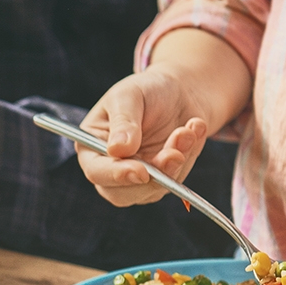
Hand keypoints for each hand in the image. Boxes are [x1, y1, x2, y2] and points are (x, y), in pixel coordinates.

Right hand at [74, 66, 210, 206]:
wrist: (180, 92)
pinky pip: (176, 181)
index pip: (96, 171)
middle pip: (121, 194)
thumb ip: (123, 122)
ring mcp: (136, 177)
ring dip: (176, 161)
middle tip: (174, 154)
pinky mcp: (161, 181)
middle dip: (152, 176)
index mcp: (92, 146)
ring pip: (153, 189)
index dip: (116, 175)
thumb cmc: (148, 90)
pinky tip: (193, 129)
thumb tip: (118, 150)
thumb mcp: (129, 95)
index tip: (141, 171)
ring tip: (187, 130)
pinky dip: (189, 155)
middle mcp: (110, 167)